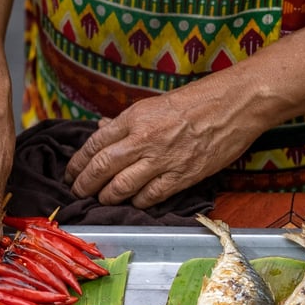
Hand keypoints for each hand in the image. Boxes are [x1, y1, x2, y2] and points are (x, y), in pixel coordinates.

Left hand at [64, 91, 257, 207]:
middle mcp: (143, 139)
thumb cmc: (197, 101)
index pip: (94, 144)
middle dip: (84, 184)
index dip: (78, 163)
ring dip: (107, 197)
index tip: (71, 173)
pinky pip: (150, 196)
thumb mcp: (154, 104)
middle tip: (77, 192)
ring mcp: (162, 160)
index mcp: (134, 118)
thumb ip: (126, 121)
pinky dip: (138, 202)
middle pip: (102, 168)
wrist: (233, 105)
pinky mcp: (181, 176)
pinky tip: (133, 203)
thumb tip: (102, 129)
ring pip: (121, 187)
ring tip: (101, 200)